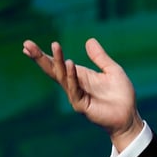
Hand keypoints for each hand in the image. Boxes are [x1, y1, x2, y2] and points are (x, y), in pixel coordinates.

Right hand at [22, 38, 143, 152]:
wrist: (129, 116)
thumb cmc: (121, 94)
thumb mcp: (112, 71)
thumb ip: (100, 57)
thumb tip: (89, 40)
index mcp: (79, 76)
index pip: (58, 64)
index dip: (44, 56)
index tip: (28, 45)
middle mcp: (74, 85)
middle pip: (53, 70)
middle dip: (41, 58)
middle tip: (27, 44)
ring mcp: (76, 95)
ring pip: (62, 77)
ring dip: (58, 62)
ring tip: (55, 46)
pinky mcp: (82, 105)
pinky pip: (74, 89)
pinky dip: (71, 76)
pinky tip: (70, 64)